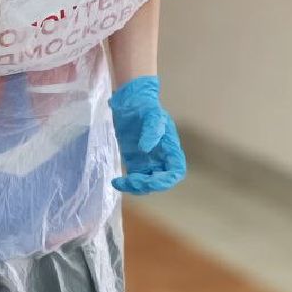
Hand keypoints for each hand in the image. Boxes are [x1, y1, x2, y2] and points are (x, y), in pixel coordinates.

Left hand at [109, 75, 185, 194]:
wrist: (130, 103)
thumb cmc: (145, 107)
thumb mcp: (152, 114)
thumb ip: (152, 130)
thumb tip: (145, 149)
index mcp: (170, 149)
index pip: (176, 171)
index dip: (166, 180)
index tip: (150, 180)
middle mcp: (162, 159)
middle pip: (161, 182)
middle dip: (147, 185)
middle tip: (129, 180)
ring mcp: (148, 162)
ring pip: (147, 184)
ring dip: (135, 187)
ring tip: (119, 182)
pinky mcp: (135, 163)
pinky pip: (134, 180)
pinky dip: (126, 184)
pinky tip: (116, 181)